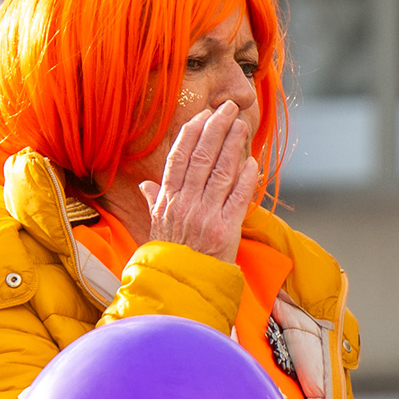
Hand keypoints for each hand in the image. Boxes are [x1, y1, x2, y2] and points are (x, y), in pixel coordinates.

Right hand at [134, 100, 257, 262]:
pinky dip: (246, 178)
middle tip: (227, 108)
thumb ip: (154, 202)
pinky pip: (238, 197)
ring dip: (233, 144)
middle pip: (201, 157)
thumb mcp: (156, 228)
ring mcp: (205, 216)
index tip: (202, 115)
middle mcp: (185, 204)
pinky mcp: (225, 230)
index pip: (178, 158)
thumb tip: (145, 186)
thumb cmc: (170, 257)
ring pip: (220, 171)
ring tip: (241, 125)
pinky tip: (252, 161)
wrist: (181, 289)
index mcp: (167, 201)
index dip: (191, 133)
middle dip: (215, 128)